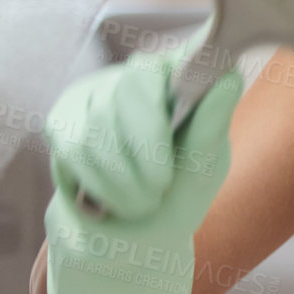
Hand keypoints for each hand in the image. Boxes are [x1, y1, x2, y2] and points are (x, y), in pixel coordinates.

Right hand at [42, 31, 243, 293]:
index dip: (194, 65)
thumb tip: (230, 76)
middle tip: (160, 188)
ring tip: (140, 204)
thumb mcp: (203, 170)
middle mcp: (143, 73)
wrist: (126, 241)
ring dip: (122, 174)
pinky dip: (96, 180)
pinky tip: (108, 202)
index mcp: (188, 78)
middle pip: (135, 84)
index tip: (208, 89)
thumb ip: (211, 126)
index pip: (190, 51)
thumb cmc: (177, 197)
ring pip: (101, 118)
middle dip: (147, 145)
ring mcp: (99, 90)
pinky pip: (75, 142)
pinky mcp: (64, 117)